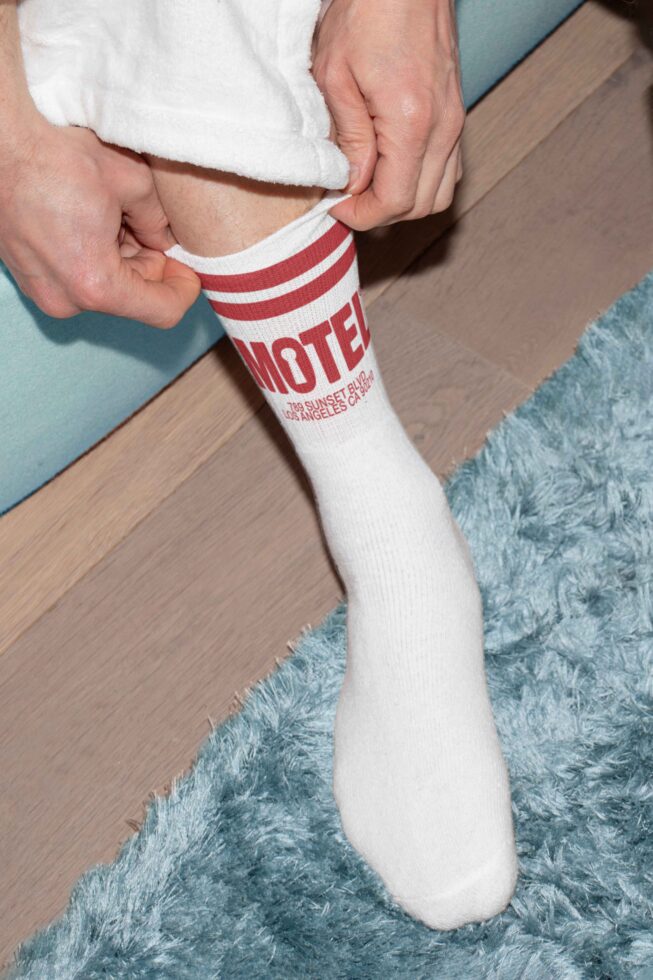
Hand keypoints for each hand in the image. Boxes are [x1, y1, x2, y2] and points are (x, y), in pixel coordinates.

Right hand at [0, 118, 200, 327]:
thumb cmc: (55, 158)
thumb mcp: (131, 181)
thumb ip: (159, 220)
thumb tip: (166, 239)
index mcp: (96, 284)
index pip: (162, 311)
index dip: (184, 290)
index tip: (189, 268)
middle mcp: (67, 300)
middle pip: (133, 298)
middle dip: (148, 265)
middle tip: (145, 222)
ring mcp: (44, 293)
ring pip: (106, 288)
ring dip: (120, 258)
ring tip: (109, 213)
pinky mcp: (29, 280)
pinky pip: (78, 279)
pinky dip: (93, 256)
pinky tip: (89, 220)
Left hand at [313, 0, 464, 230]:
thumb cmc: (367, 12)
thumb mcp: (335, 76)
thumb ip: (349, 138)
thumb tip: (353, 183)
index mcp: (412, 123)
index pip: (395, 201)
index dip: (362, 215)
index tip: (336, 206)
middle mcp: (443, 127)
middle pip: (420, 206)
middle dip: (381, 213)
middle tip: (347, 199)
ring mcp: (455, 120)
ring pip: (439, 194)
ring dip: (404, 201)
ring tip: (368, 187)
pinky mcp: (456, 113)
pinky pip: (448, 169)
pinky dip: (421, 181)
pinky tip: (391, 167)